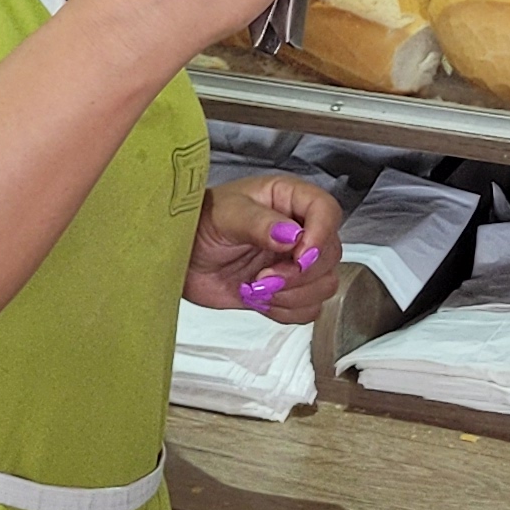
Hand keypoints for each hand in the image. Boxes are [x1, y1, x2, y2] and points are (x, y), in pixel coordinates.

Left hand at [188, 175, 343, 323]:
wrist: (180, 259)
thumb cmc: (199, 224)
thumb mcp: (225, 215)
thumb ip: (258, 223)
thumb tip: (292, 235)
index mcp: (288, 199)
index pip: (326, 211)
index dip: (321, 235)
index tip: (298, 256)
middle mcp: (298, 229)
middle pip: (330, 254)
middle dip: (298, 274)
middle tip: (264, 277)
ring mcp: (293, 262)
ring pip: (324, 284)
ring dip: (292, 295)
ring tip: (256, 288)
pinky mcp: (286, 291)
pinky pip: (308, 308)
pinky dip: (286, 310)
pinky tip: (259, 299)